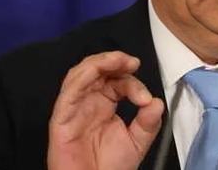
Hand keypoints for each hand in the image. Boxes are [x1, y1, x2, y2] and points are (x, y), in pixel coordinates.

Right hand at [47, 51, 164, 169]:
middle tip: (132, 62)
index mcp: (104, 104)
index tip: (146, 98)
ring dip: (98, 63)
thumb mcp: (137, 142)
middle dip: (114, 61)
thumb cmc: (109, 167)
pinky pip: (67, 93)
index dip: (132, 83)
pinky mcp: (60, 120)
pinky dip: (81, 78)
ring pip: (79, 75)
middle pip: (95, 70)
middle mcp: (87, 102)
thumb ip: (148, 122)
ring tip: (117, 60)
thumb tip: (157, 102)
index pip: (116, 81)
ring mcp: (73, 109)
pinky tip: (95, 71)